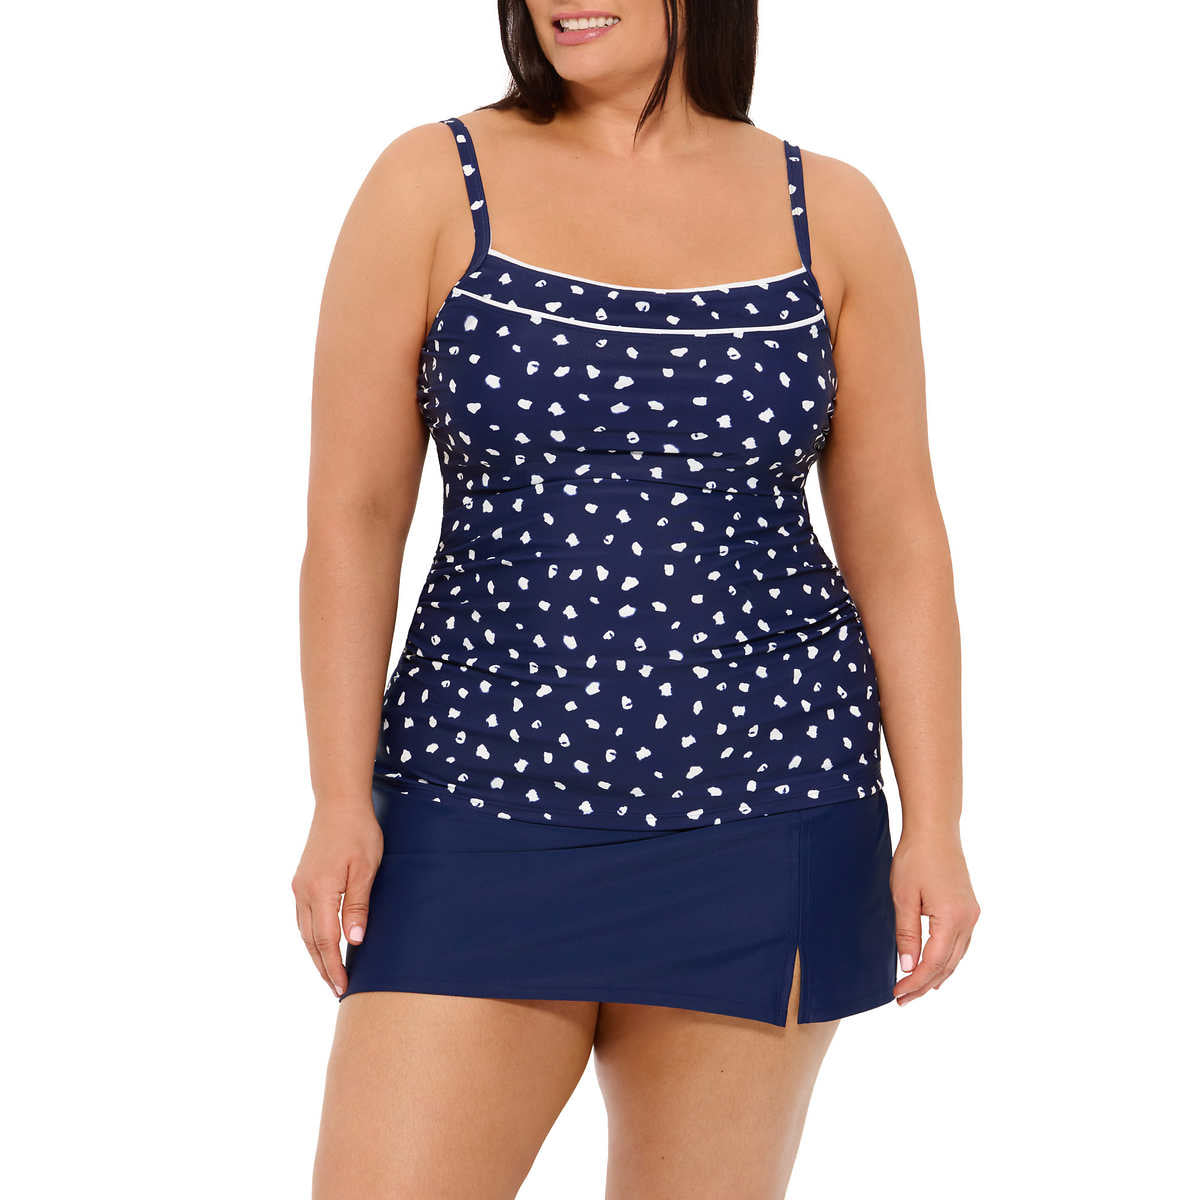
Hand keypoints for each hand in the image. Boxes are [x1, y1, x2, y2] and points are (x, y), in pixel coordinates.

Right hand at [291, 804, 383, 997]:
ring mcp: (299, 886)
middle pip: (311, 941)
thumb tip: (354, 940)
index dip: (334, 966)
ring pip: (304, 931)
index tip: (342, 988)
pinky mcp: (301, 880)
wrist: (338, 803)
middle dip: (323, 967)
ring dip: (316, 954)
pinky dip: (311, 936)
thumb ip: (358, 904)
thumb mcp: (365, 868)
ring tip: (329, 973)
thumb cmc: (358, 832)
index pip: (326, 941)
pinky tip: (320, 943)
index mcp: (319, 891)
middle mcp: (303, 892)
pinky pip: (303, 918)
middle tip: (336, 990)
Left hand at [890, 826, 979, 1005]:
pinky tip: (936, 967)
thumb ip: (907, 934)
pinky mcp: (969, 908)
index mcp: (952, 918)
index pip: (933, 962)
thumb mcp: (903, 896)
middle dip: (924, 984)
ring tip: (916, 990)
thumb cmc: (916, 858)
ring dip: (937, 975)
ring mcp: (971, 914)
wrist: (935, 830)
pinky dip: (947, 959)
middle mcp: (968, 920)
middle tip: (903, 1000)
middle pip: (947, 964)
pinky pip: (960, 943)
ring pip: (956, 956)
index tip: (897, 994)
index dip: (915, 982)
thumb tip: (908, 968)